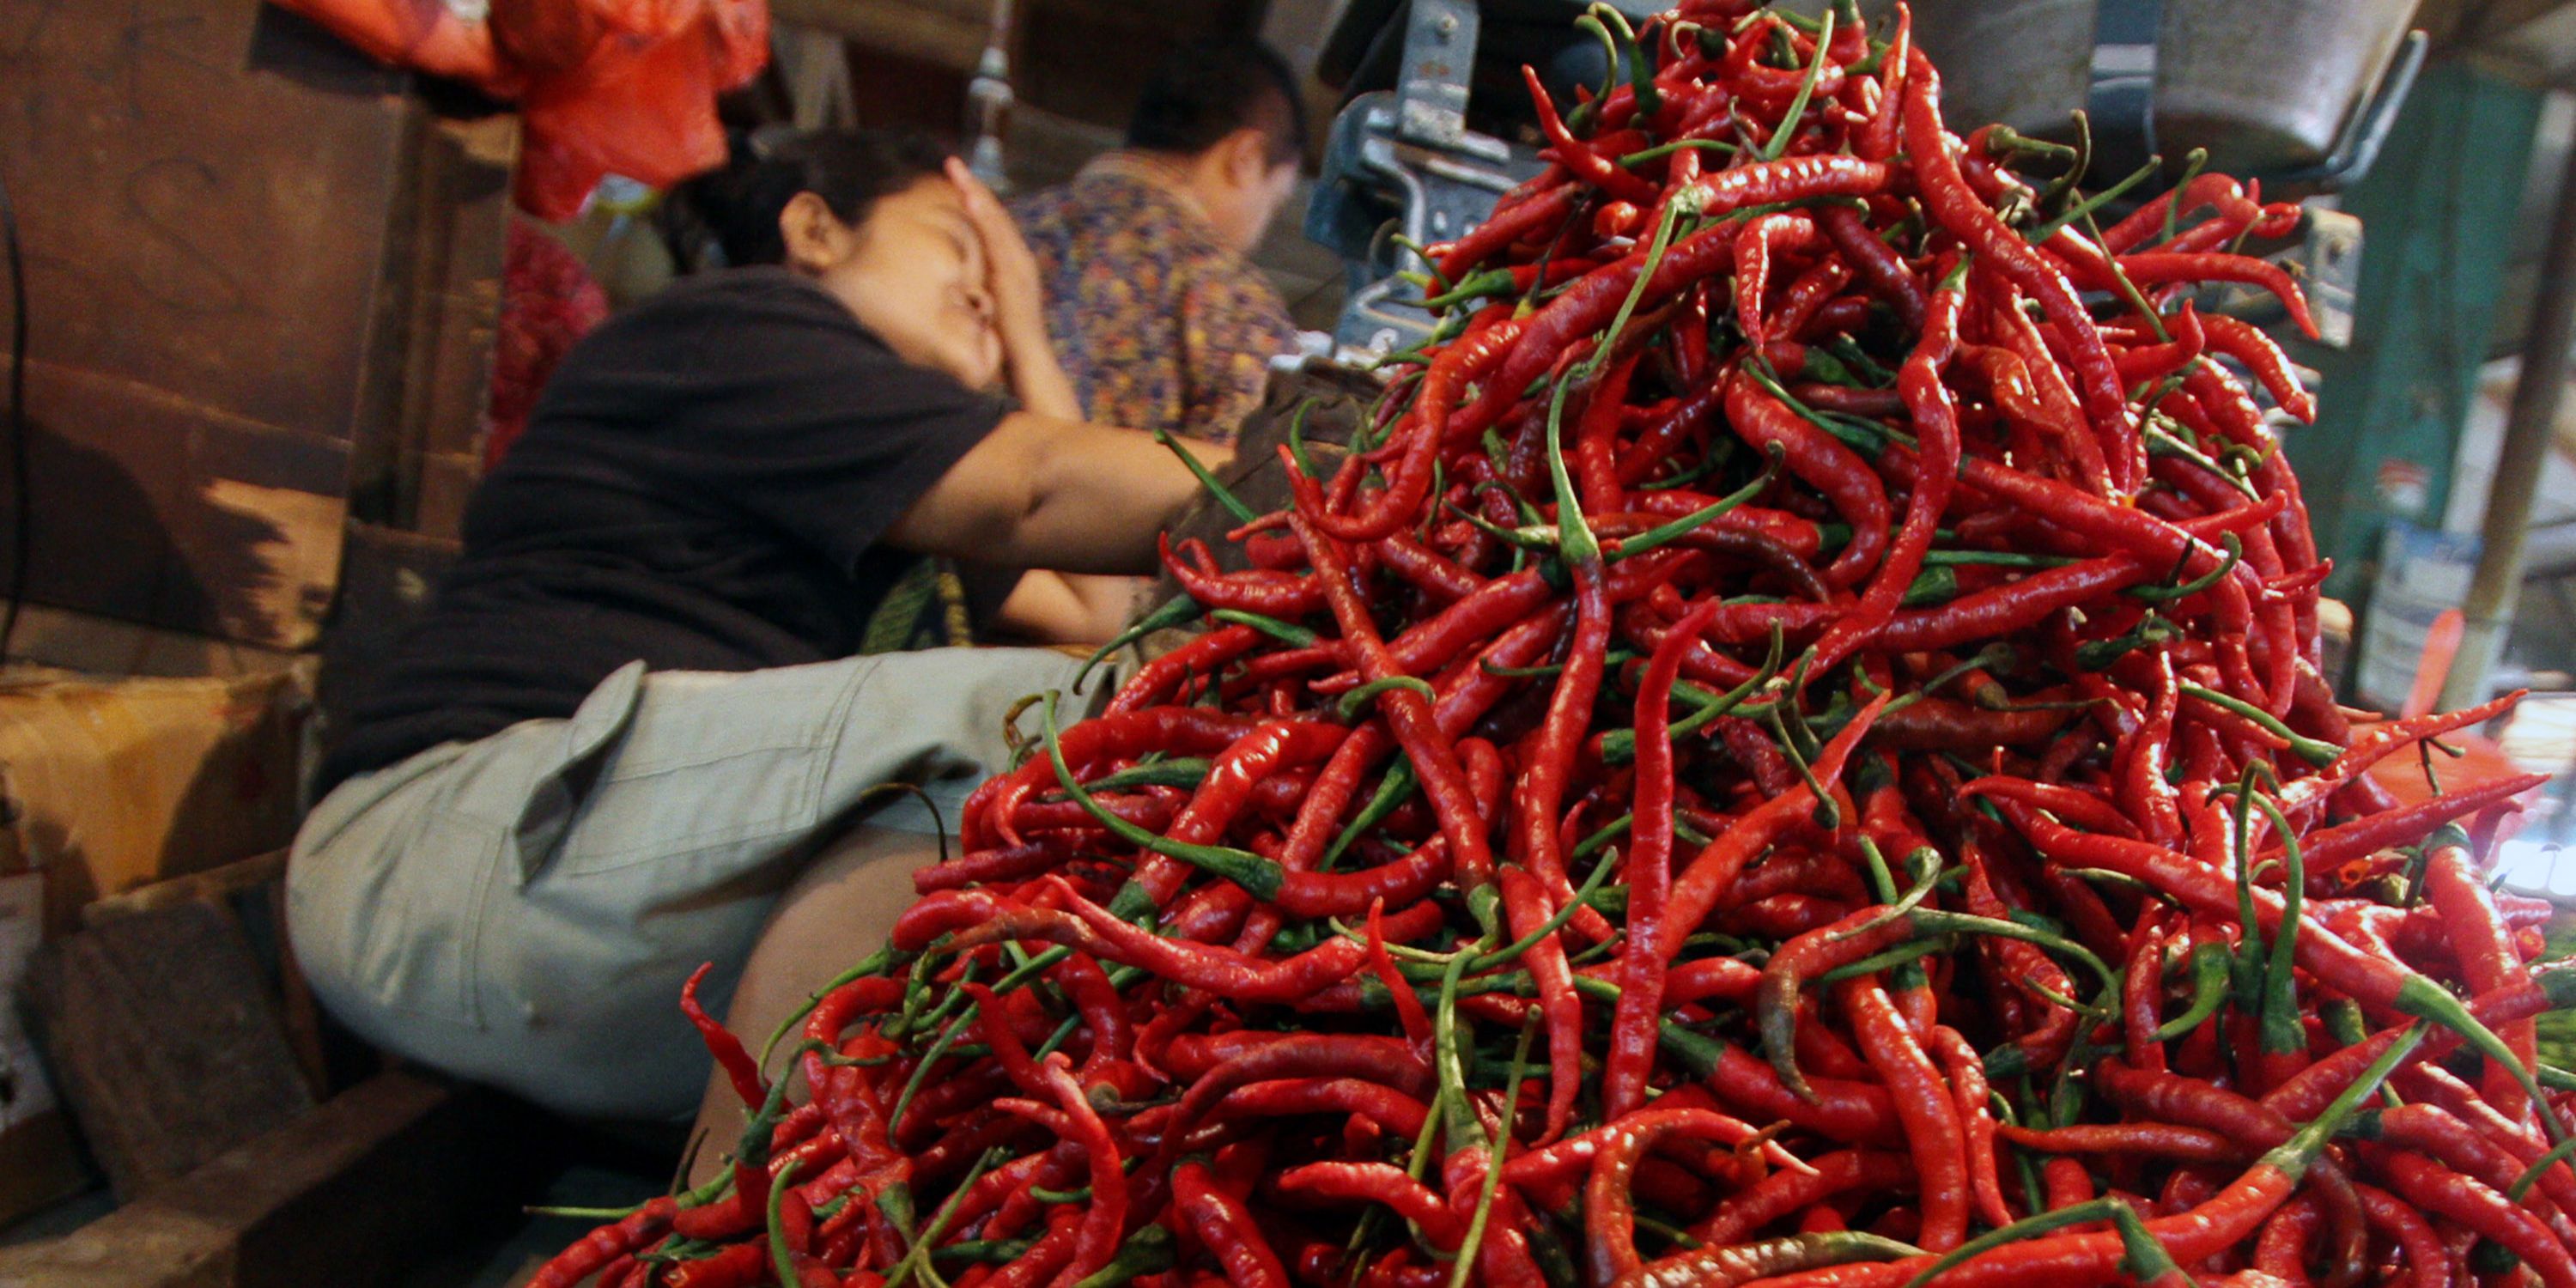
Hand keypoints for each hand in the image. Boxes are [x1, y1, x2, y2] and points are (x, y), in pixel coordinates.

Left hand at [946, 158, 1044, 339]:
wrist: (1031, 367)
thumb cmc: (1007, 346)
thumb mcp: (987, 309)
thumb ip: (976, 292)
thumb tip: (953, 285)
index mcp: (1011, 266)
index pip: (991, 225)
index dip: (974, 200)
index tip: (954, 178)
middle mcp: (1019, 260)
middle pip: (995, 215)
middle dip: (973, 187)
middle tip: (952, 162)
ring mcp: (1019, 267)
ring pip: (997, 222)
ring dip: (978, 195)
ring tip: (959, 173)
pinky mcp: (1015, 276)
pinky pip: (999, 241)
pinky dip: (986, 218)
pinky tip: (972, 201)